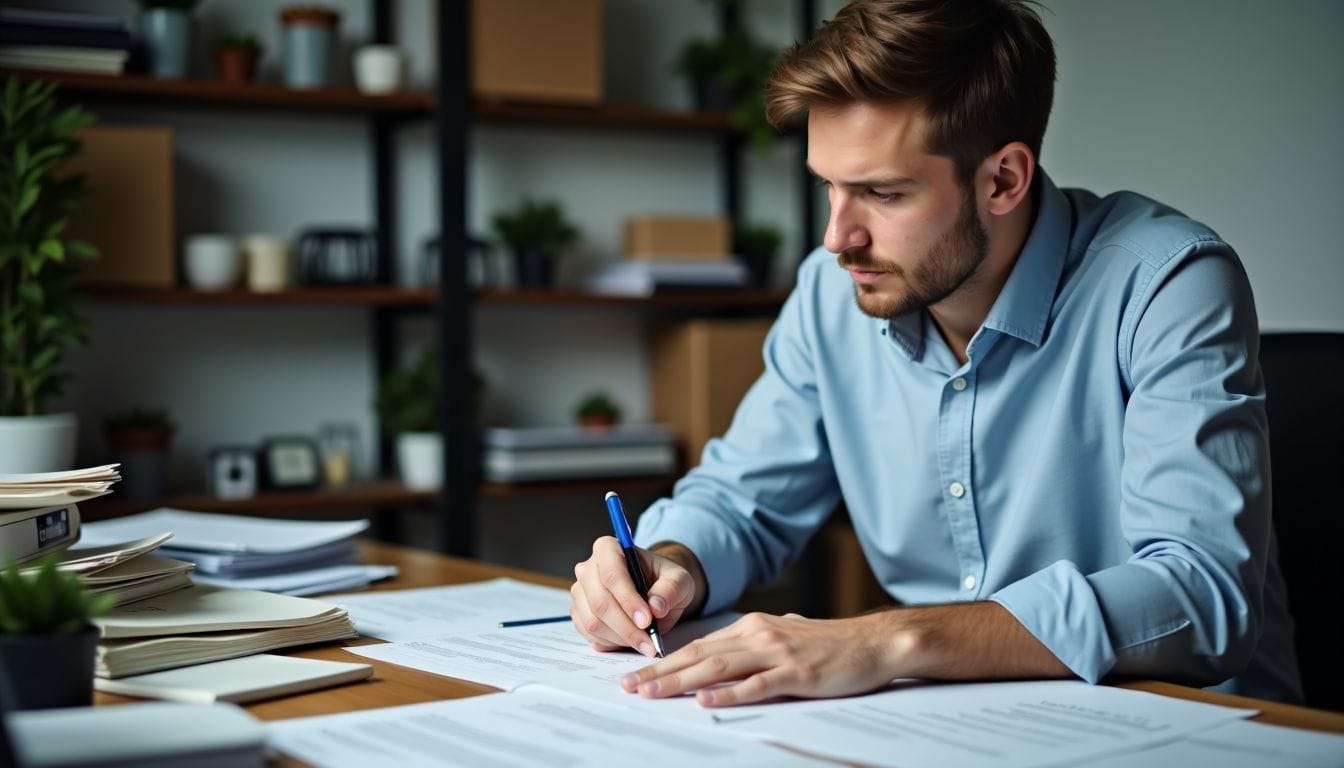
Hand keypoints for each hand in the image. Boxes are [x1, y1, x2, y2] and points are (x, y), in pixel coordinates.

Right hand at [570, 536, 698, 656]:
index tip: (647, 620)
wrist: (654, 590)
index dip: (628, 600)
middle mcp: (588, 568)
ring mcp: (580, 592)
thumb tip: (656, 607)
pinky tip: (630, 641)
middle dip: (626, 627)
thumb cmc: (664, 580)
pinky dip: (611, 643)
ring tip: (645, 644)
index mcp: (608, 549)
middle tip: (649, 642)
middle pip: (600, 602)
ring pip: (593, 622)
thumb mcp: (679, 580)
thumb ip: (670, 590)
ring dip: (620, 638)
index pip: (612, 575)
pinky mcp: (579, 614)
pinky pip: (589, 635)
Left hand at [620, 612, 893, 706]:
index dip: (664, 660)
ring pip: (718, 668)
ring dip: (680, 681)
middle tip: (628, 686)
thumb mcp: (785, 635)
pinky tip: (704, 700)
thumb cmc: (831, 644)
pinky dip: (727, 693)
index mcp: (752, 627)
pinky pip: (755, 685)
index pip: (699, 645)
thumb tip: (727, 654)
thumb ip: (755, 643)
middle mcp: (758, 635)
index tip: (636, 674)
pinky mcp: (796, 674)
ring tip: (651, 692)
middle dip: (659, 672)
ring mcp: (776, 653)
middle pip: (699, 655)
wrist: (874, 643)